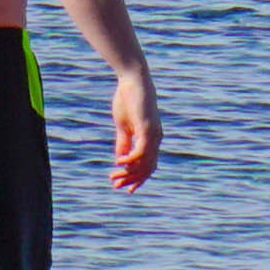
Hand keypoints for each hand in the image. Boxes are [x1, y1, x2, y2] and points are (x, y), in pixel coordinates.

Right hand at [107, 66, 162, 190]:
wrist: (134, 80)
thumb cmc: (129, 100)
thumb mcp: (124, 126)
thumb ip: (124, 142)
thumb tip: (120, 159)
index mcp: (151, 139)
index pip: (147, 166)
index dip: (137, 178)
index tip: (124, 188)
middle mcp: (156, 139)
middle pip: (147, 169)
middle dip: (131, 179)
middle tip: (115, 185)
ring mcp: (154, 135)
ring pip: (145, 163)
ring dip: (129, 172)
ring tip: (113, 176)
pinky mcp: (148, 128)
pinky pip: (142, 151)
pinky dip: (131, 159)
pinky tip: (118, 161)